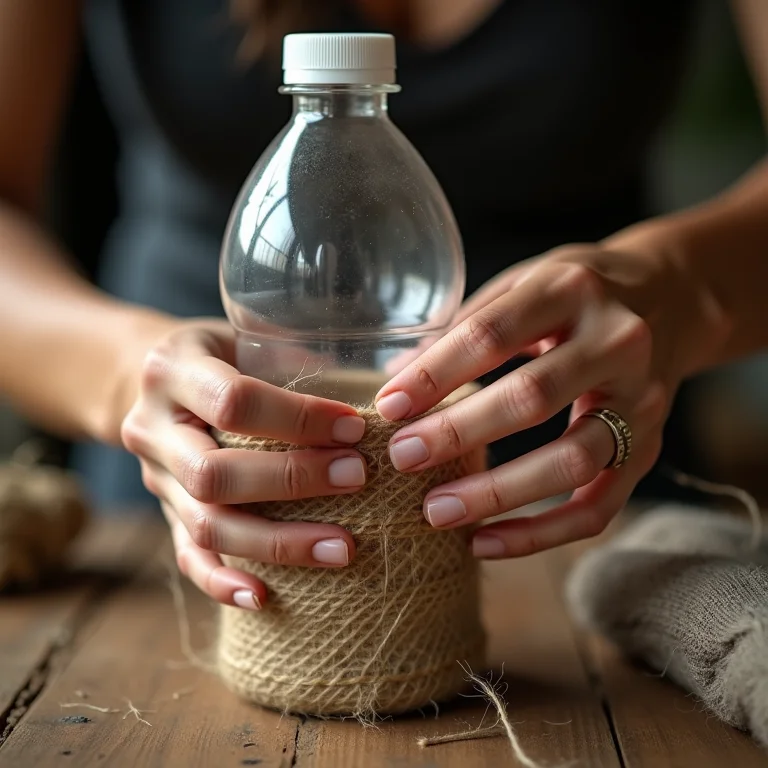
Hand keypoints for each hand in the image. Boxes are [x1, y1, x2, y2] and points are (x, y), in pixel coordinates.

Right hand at [121, 319, 366, 607]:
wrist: (149, 378)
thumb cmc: (221, 353)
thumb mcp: (246, 334)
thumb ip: (299, 357)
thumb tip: (395, 379)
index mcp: (173, 370)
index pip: (233, 402)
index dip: (298, 418)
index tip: (356, 429)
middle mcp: (152, 428)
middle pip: (214, 474)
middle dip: (292, 482)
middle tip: (358, 479)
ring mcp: (154, 477)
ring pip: (205, 525)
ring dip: (277, 543)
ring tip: (343, 549)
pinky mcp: (163, 512)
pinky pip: (187, 556)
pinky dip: (224, 581)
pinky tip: (265, 598)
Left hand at [374, 243, 698, 557]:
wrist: (672, 298)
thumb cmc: (576, 293)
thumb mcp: (524, 283)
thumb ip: (465, 325)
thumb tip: (395, 377)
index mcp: (572, 289)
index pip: (493, 333)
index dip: (436, 373)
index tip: (387, 405)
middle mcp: (617, 342)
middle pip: (533, 397)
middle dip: (459, 432)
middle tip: (402, 457)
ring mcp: (642, 400)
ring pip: (573, 460)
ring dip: (498, 493)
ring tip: (435, 511)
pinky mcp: (651, 448)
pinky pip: (600, 506)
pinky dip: (541, 534)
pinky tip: (485, 542)